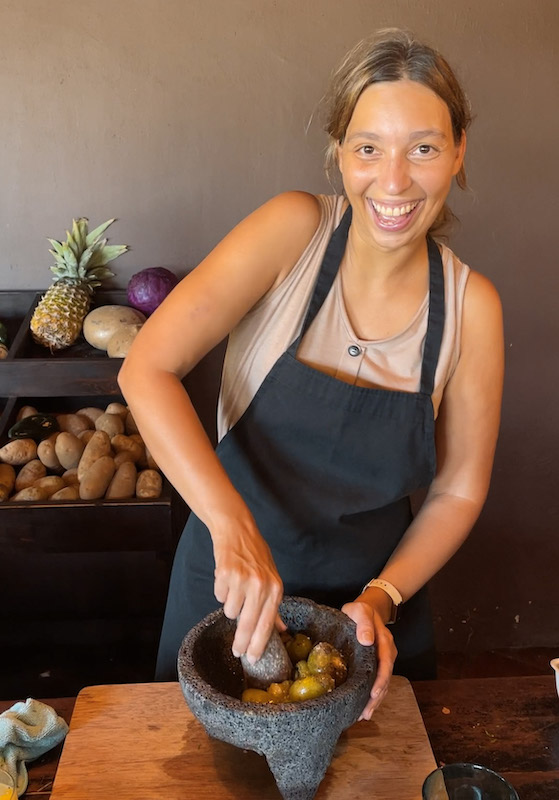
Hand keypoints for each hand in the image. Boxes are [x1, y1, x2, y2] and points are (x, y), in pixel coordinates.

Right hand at [212, 516, 283, 663]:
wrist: (237, 530)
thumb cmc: (256, 555)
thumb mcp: (272, 578)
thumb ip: (274, 606)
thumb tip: (281, 630)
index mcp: (275, 588)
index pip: (267, 623)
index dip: (259, 644)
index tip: (252, 658)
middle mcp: (260, 585)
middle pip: (248, 624)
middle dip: (241, 642)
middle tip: (236, 652)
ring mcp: (242, 580)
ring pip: (230, 611)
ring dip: (230, 605)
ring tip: (235, 589)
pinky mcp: (225, 574)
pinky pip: (219, 596)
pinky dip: (221, 591)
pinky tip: (227, 578)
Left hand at [342, 590, 397, 719]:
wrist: (368, 609)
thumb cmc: (361, 610)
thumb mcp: (360, 611)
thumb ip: (364, 623)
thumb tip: (367, 641)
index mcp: (385, 641)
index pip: (385, 664)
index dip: (381, 680)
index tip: (374, 694)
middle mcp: (388, 653)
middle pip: (385, 678)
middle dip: (377, 697)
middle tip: (365, 713)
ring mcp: (384, 660)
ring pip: (383, 683)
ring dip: (375, 700)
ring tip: (364, 715)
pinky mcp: (378, 664)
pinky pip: (378, 681)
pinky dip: (373, 695)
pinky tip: (364, 706)